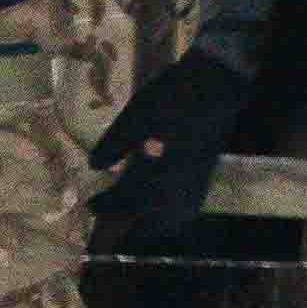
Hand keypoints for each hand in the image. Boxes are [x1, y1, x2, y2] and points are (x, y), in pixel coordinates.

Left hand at [83, 53, 245, 244]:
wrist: (215, 84)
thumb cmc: (173, 96)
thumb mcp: (136, 114)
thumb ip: (115, 143)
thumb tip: (95, 167)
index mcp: (157, 169)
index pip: (128, 197)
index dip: (107, 204)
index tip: (90, 205)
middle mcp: (178, 183)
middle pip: (155, 219)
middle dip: (133, 223)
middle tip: (113, 219)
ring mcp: (196, 181)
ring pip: (175, 217)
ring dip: (155, 223)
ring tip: (139, 220)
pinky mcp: (206, 173)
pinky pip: (189, 206)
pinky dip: (173, 214)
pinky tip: (164, 204)